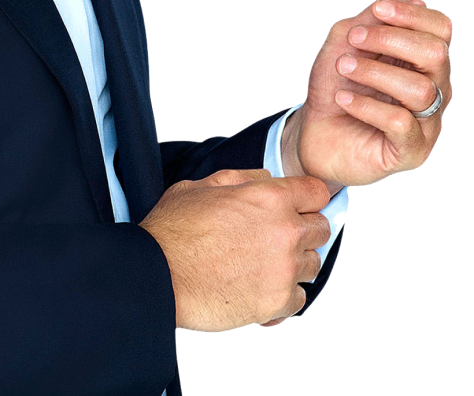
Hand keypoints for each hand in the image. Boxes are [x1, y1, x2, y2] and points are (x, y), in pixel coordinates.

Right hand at [140, 168, 330, 331]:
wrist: (159, 275)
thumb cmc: (174, 229)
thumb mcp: (202, 185)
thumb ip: (243, 178)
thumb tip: (266, 179)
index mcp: (269, 197)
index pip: (317, 192)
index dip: (305, 197)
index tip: (297, 206)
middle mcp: (285, 231)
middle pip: (321, 228)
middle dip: (302, 229)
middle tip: (274, 236)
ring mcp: (285, 269)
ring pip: (313, 264)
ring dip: (294, 263)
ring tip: (263, 264)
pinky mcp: (278, 302)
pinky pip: (300, 298)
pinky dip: (283, 294)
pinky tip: (260, 288)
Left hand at [284, 0, 451, 191]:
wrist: (313, 131)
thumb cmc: (335, 83)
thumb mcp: (346, 43)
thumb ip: (373, 20)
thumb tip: (416, 1)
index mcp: (422, 60)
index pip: (441, 30)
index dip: (413, 15)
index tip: (377, 11)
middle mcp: (434, 89)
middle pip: (437, 54)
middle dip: (391, 40)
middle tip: (354, 40)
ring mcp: (426, 122)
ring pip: (420, 89)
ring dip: (374, 72)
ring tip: (343, 68)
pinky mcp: (411, 151)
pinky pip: (401, 123)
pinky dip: (367, 105)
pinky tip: (344, 98)